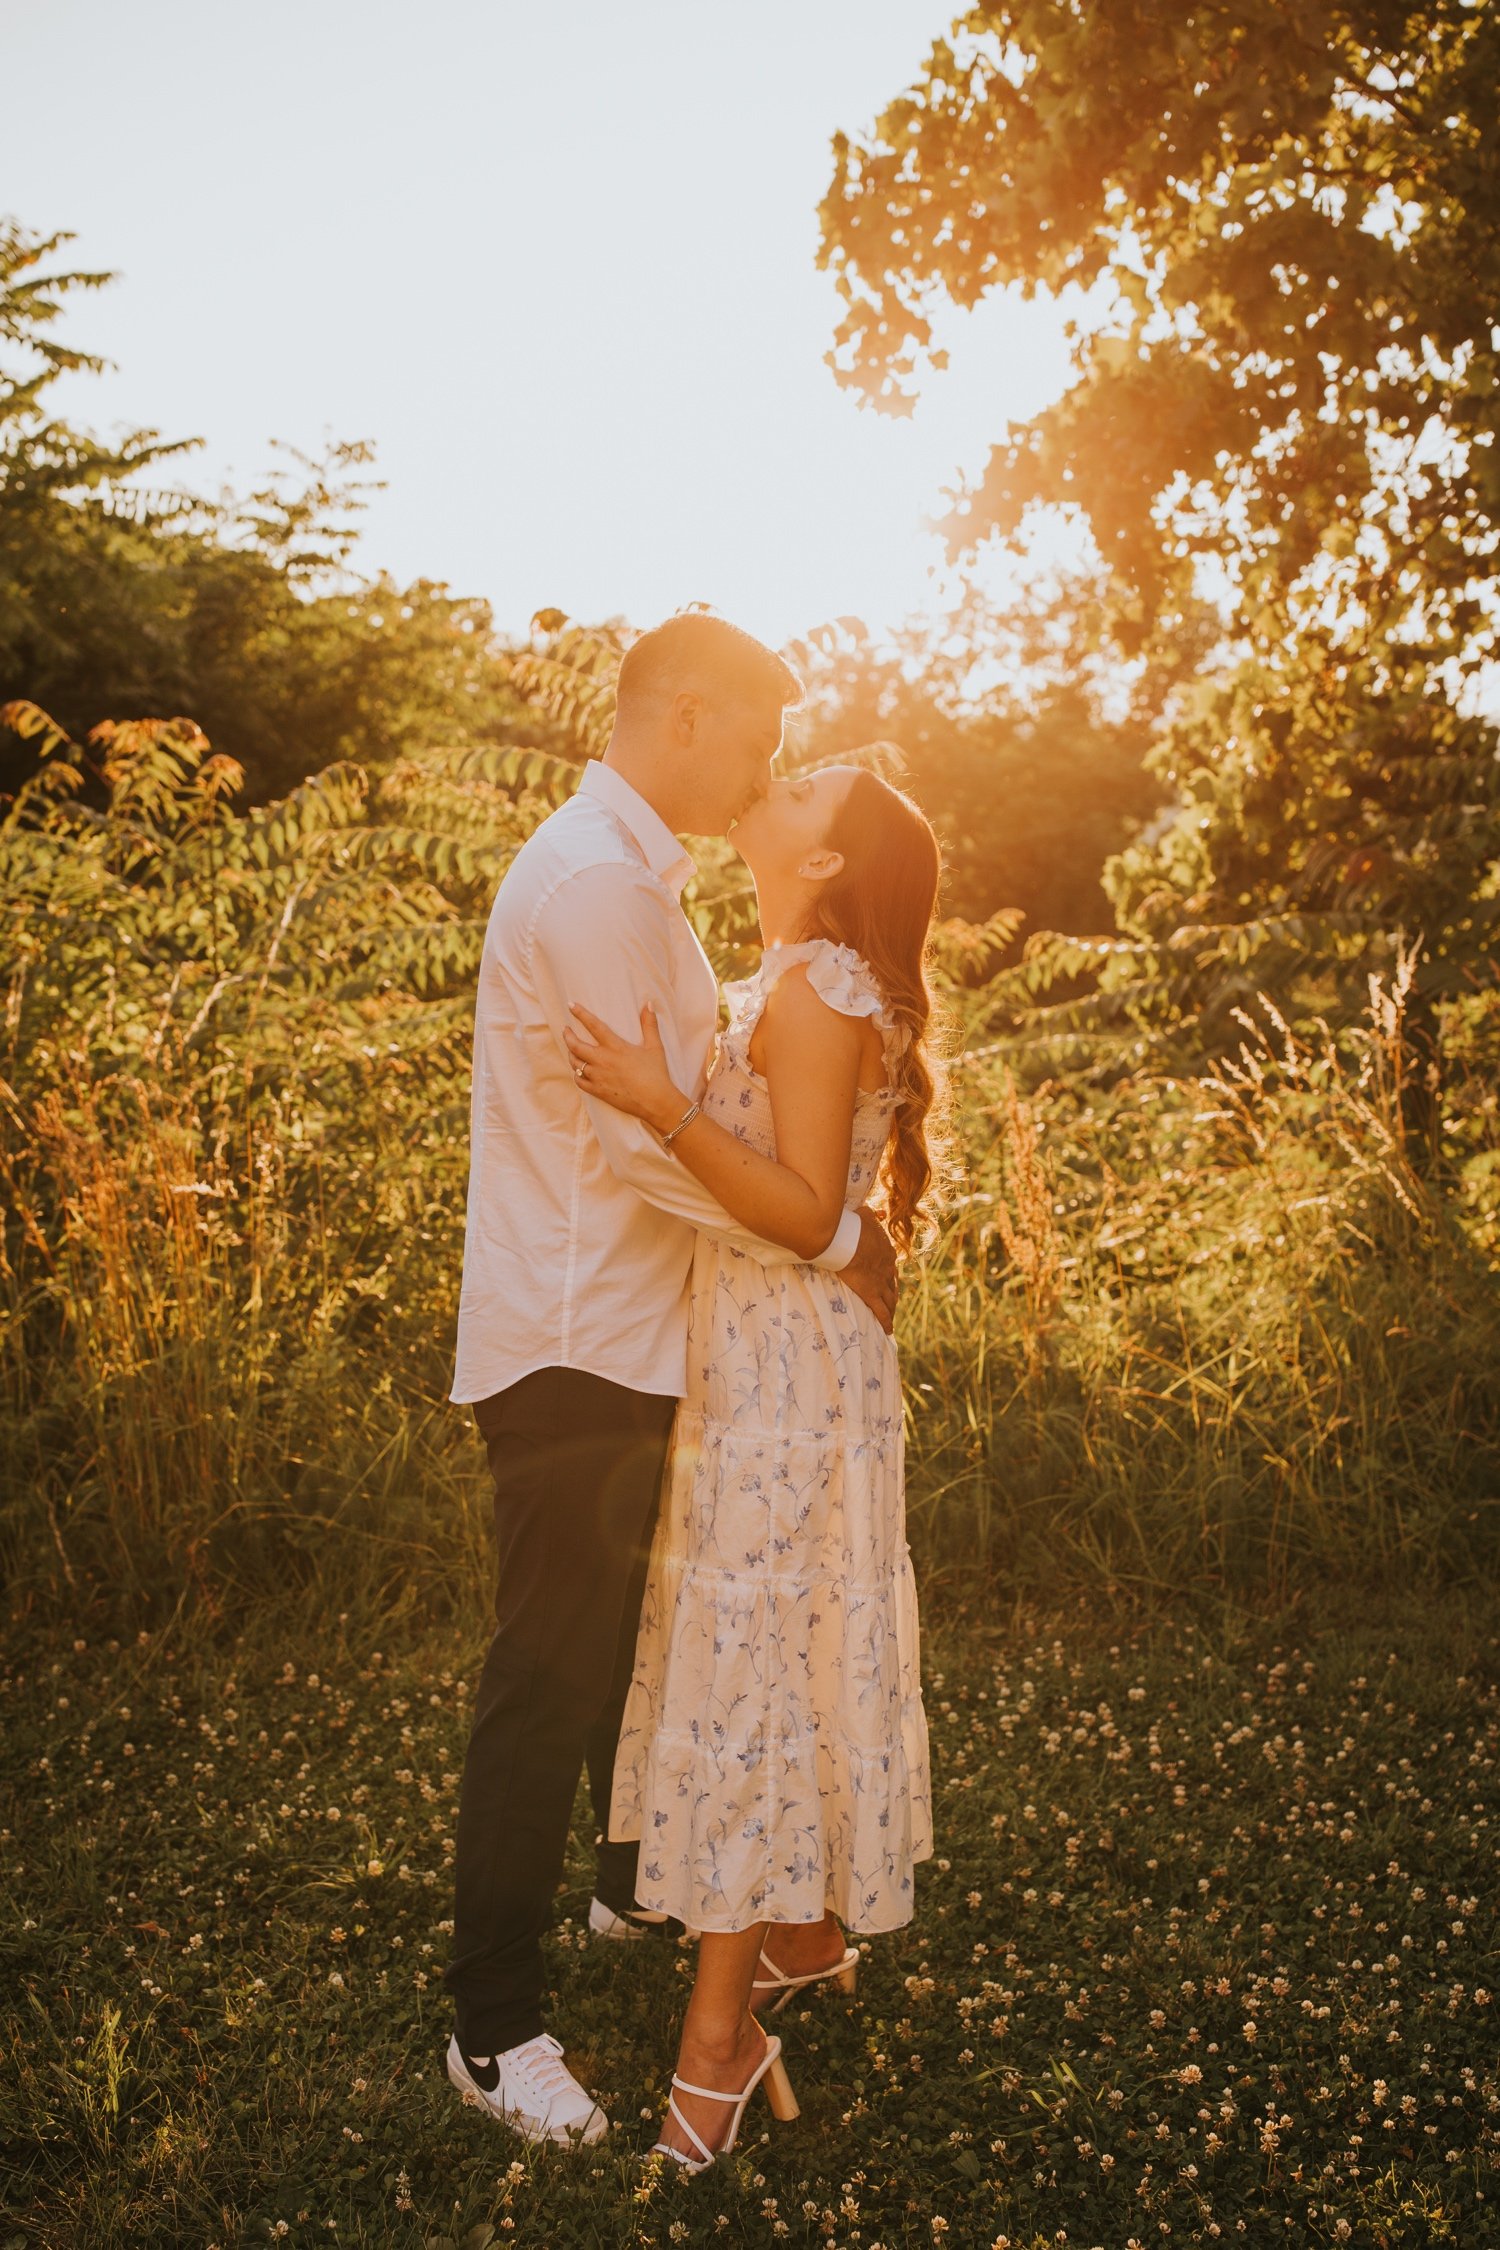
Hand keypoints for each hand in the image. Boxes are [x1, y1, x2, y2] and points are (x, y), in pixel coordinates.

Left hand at [565, 1000, 685, 1131]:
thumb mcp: (655, 1046)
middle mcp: (603, 1060)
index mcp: (615, 1047)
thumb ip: (649, 1024)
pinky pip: (579, 1081)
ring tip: (571, 1048)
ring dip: (571, 1054)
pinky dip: (576, 1074)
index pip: (593, 1025)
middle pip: (576, 1045)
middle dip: (568, 1036)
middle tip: (566, 1030)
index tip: (570, 1005)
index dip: (581, 1014)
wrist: (655, 1101)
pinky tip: (578, 1070)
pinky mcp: (598, 1091)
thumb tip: (649, 1004)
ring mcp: (598, 1077)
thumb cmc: (656, 1073)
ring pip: (575, 1063)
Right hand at [838, 1208, 898, 1333]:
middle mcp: (888, 1269)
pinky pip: (881, 1312)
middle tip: (891, 1302)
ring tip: (891, 1317)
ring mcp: (881, 1282)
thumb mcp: (866, 1215)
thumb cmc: (853, 1226)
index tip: (887, 1279)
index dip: (889, 1274)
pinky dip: (886, 1322)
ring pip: (890, 1300)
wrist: (848, 1239)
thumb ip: (874, 1215)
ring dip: (891, 1309)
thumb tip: (881, 1212)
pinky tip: (888, 1331)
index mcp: (886, 1251)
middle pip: (893, 1284)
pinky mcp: (871, 1293)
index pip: (890, 1265)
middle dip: (892, 1294)